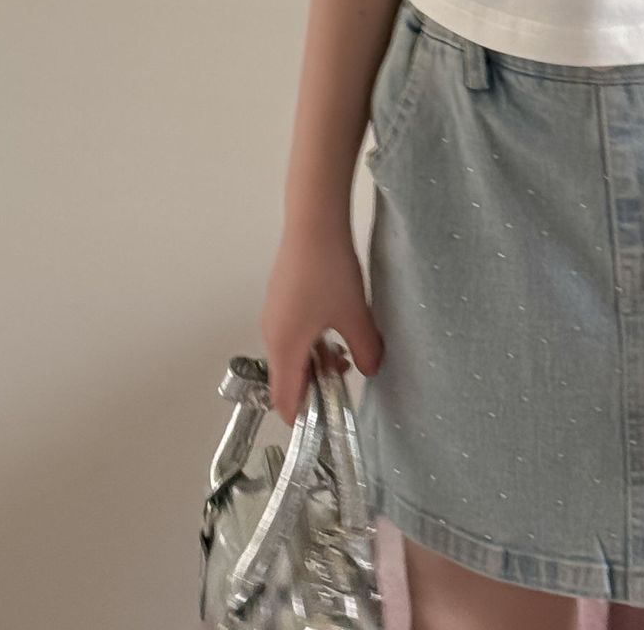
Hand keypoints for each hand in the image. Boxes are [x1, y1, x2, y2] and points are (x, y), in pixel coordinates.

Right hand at [261, 217, 385, 425]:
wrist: (314, 223)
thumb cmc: (331, 273)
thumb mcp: (356, 315)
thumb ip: (366, 350)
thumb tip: (372, 372)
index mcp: (284, 347)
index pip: (285, 400)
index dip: (304, 418)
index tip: (328, 421)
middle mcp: (271, 334)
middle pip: (287, 377)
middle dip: (316, 384)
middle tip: (348, 374)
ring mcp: (273, 314)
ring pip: (291, 353)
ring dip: (317, 359)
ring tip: (348, 347)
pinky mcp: (279, 297)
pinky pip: (292, 332)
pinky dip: (311, 339)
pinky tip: (337, 321)